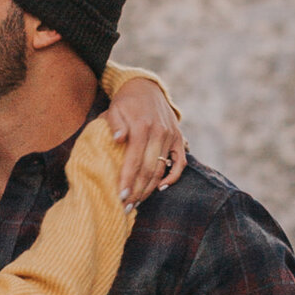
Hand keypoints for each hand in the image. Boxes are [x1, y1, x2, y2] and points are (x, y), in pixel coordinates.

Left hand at [103, 75, 186, 206]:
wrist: (145, 87)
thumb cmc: (125, 102)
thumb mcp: (114, 109)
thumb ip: (114, 124)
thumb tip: (118, 139)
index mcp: (142, 127)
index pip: (134, 161)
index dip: (128, 181)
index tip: (121, 197)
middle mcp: (159, 132)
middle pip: (149, 169)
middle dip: (138, 191)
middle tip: (127, 207)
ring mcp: (171, 136)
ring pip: (162, 169)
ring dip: (150, 188)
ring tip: (138, 202)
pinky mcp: (178, 137)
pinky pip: (180, 162)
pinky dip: (173, 176)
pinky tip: (161, 187)